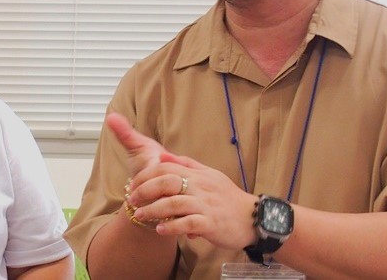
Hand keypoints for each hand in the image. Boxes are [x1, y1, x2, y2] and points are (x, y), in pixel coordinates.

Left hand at [106, 112, 256, 248]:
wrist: (254, 218)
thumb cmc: (227, 197)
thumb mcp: (209, 175)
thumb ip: (186, 165)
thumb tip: (162, 156)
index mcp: (198, 174)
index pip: (166, 167)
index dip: (146, 175)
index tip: (133, 184)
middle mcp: (201, 187)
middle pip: (167, 182)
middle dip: (145, 190)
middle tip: (132, 200)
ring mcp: (206, 205)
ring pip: (174, 204)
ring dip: (154, 210)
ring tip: (140, 215)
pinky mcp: (211, 224)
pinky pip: (188, 224)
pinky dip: (172, 227)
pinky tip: (160, 230)